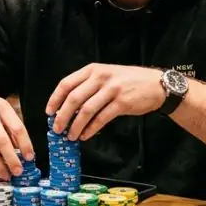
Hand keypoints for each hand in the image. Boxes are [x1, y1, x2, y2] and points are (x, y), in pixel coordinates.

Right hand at [0, 82, 33, 179]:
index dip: (25, 144)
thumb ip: (10, 126)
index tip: (29, 158)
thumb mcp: (1, 108)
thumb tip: (21, 150)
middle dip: (11, 159)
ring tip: (7, 175)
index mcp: (1, 107)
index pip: (17, 128)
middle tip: (18, 172)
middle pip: (2, 141)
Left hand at [46, 64, 163, 140]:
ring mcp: (112, 89)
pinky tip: (85, 135)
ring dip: (75, 125)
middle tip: (57, 129)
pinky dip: (90, 129)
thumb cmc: (128, 81)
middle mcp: (101, 77)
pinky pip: (101, 118)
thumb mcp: (106, 75)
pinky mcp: (122, 103)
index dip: (55, 99)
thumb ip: (88, 86)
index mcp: (93, 70)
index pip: (66, 83)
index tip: (49, 112)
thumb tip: (67, 107)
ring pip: (86, 110)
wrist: (156, 84)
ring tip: (70, 136)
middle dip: (62, 116)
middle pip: (73, 98)